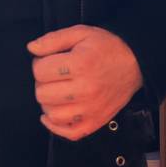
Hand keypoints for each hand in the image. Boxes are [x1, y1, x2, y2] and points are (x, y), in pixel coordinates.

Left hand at [27, 24, 142, 140]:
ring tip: (56, 90)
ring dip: (48, 102)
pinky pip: (68, 133)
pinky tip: (53, 112)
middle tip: (53, 74)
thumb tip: (31, 49)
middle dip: (42, 82)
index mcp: (79, 65)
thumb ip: (53, 39)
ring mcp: (90, 110)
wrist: (134, 63)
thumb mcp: (80, 33)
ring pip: (51, 114)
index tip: (49, 59)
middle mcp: (85, 90)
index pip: (40, 71)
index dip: (40, 62)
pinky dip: (56, 126)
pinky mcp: (95, 122)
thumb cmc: (106, 47)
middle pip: (42, 94)